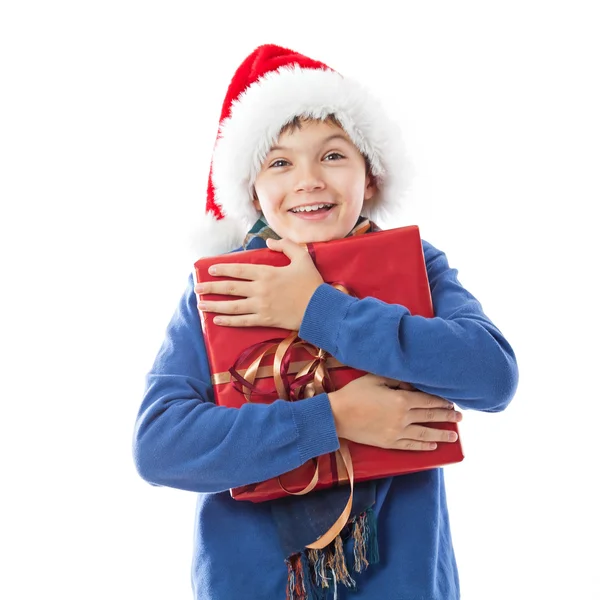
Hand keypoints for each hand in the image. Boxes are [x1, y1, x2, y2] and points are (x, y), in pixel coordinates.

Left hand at [195, 238, 323, 330]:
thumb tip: (268, 241)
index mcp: (267, 273)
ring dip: (214, 305)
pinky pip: (242, 321)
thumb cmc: (312, 283)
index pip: (238, 270)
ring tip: (200, 304)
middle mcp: (260, 289)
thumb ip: (285, 245)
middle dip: (211, 288)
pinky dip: (229, 321)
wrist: (321, 308)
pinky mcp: (265, 320)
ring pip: (232, 306)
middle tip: (197, 288)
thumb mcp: (302, 257)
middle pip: (230, 288)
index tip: (210, 270)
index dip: (222, 269)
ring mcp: (261, 306)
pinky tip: (217, 320)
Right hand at [328, 374, 461, 450]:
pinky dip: (424, 446)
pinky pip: (411, 446)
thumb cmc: (354, 393)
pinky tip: (433, 446)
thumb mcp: (375, 379)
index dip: (441, 401)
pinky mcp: (389, 443)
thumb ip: (396, 381)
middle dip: (447, 416)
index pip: (428, 400)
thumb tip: (411, 385)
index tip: (451, 401)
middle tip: (460, 417)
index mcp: (401, 399)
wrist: (337, 416)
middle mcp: (403, 417)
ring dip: (441, 434)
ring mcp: (397, 432)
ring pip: (425, 434)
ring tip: (454, 436)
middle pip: (430, 416)